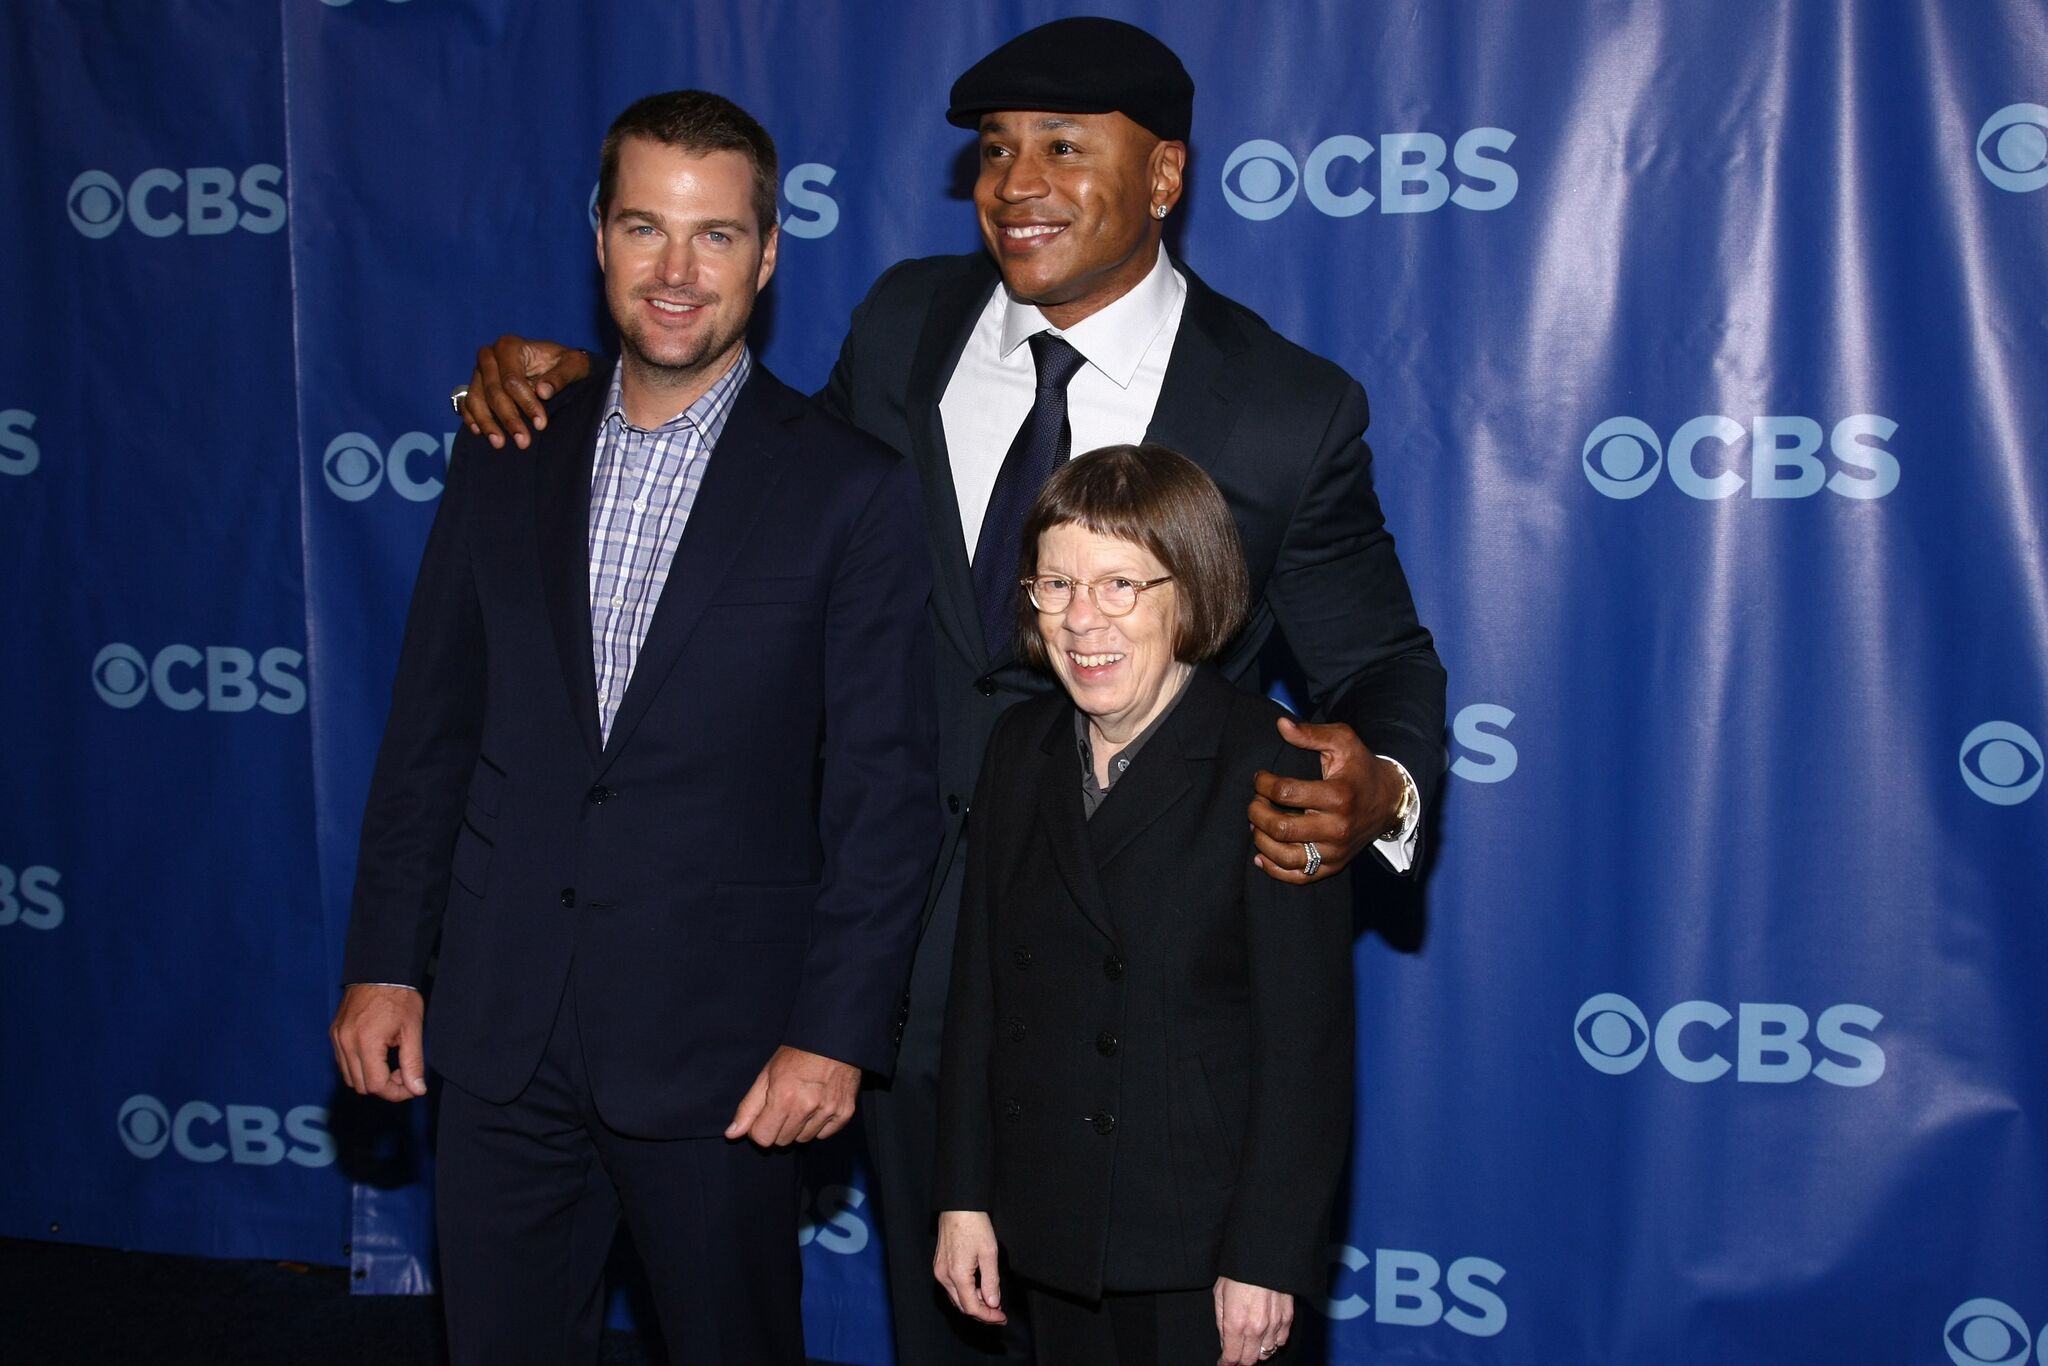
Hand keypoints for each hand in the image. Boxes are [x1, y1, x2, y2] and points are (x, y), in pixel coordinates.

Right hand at [329, 984, 426, 1101]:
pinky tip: (377, 1054)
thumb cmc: (399, 997)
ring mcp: (337, 1039)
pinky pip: (343, 1063)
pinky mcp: (334, 1034)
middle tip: (403, 1072)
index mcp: (366, 1042)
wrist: (380, 971)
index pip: (376, 1085)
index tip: (410, 1084)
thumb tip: (417, 1089)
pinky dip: (359, 1066)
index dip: (396, 1092)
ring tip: (391, 1062)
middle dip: (384, 1086)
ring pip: (350, 1077)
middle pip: (361, 1086)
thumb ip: (413, 1062)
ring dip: (370, 1078)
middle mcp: (346, 1043)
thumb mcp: (412, 1029)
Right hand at [458, 336, 591, 449]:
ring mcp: (479, 371)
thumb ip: (560, 376)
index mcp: (509, 346)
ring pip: (476, 399)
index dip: (525, 403)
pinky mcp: (475, 385)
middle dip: (508, 418)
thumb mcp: (572, 364)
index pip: (512, 379)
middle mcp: (489, 356)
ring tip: (500, 444)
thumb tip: (544, 392)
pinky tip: (480, 433)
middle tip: (523, 441)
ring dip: (488, 424)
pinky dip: (472, 418)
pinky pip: (467, 403)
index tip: (541, 424)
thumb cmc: (563, 362)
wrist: (553, 363)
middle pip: (493, 391)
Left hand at [723, 1045, 859, 1146]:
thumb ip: (748, 1108)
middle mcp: (807, 1107)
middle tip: (784, 1106)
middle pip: (782, 1141)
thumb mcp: (767, 1075)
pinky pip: (824, 1135)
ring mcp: (828, 1111)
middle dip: (778, 1128)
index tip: (764, 1116)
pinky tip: (817, 1106)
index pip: (762, 1138)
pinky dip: (818, 1125)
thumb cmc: (797, 1054)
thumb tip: (732, 1134)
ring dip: (799, 1127)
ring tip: (802, 1104)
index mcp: (783, 1097)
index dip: (759, 1128)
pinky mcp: (844, 1113)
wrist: (833, 1039)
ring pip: (803, 1139)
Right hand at [934, 1211, 1006, 1323]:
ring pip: (956, 1298)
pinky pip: (952, 1288)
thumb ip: (991, 1281)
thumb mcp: (989, 1253)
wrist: (958, 1206)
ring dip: (974, 1303)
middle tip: (999, 1312)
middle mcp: (944, 1276)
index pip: (972, 1307)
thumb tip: (992, 1303)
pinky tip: (978, 1289)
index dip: (988, 1316)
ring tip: (992, 1300)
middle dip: (982, 1313)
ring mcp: (939, 1271)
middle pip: (962, 1306)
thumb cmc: (974, 1224)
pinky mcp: (939, 1265)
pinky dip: (966, 1293)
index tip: (1002, 1317)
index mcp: (957, 1274)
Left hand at [1214, 1277, 1292, 1364]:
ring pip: (1266, 1353)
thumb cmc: (1239, 1272)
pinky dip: (1273, 1343)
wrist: (1264, 1256)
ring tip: (1251, 1345)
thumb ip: (1221, 1321)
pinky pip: (1281, 1341)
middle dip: (1241, 1361)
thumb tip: (1225, 1340)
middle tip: (1236, 1356)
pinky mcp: (1287, 1318)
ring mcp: (1273, 1325)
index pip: (1232, 1357)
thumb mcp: (1220, 1294)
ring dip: (1257, 1352)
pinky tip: (1267, 1337)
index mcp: (1235, 1323)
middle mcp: (1256, 1328)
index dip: (1226, 1363)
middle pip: (1249, 1360)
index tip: (1224, 1363)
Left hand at [1248, 717, 1401, 883]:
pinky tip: (1260, 855)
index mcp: (1338, 795)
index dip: (1264, 784)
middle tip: (1254, 803)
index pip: (1286, 793)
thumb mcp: (1342, 742)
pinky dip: (1275, 869)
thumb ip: (1311, 734)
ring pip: (1286, 857)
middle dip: (1258, 813)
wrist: (1388, 800)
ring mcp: (1336, 851)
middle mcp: (1338, 828)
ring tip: (1256, 825)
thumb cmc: (1359, 767)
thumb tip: (1281, 725)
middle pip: (1282, 828)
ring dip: (1262, 841)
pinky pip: (1299, 877)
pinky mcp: (1334, 866)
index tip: (1260, 778)